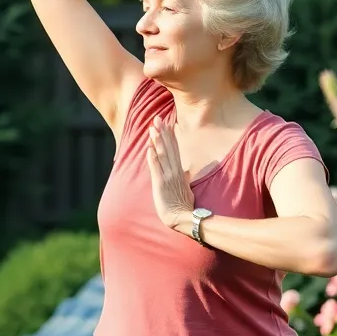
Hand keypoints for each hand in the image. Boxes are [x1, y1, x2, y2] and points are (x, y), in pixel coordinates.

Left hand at [146, 116, 194, 232]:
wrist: (182, 218)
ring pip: (162, 155)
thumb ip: (185, 177)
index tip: (167, 123)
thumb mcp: (186, 188)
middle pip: (168, 148)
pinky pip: (156, 168)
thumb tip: (187, 171)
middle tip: (157, 118)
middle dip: (162, 132)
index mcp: (180, 171)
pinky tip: (149, 148)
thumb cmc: (183, 205)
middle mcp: (174, 171)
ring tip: (153, 127)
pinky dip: (153, 158)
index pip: (175, 149)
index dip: (170, 136)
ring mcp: (168, 177)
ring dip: (157, 141)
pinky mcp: (160, 184)